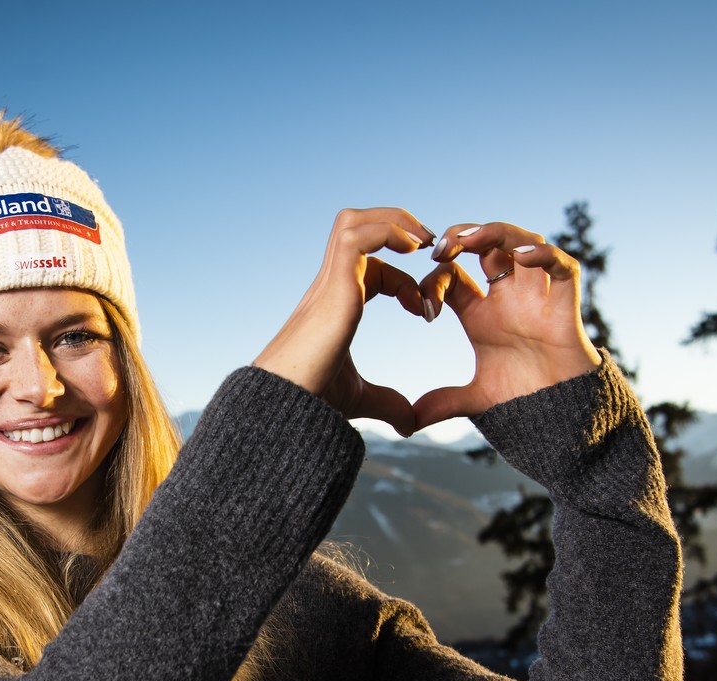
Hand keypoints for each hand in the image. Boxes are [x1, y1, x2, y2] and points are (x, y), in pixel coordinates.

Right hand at [253, 208, 433, 435]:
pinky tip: (412, 249)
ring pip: (354, 222)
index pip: (371, 269)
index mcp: (337, 304)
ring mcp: (330, 281)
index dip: (402, 281)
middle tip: (426, 244)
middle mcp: (330, 285)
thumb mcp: (361, 397)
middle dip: (394, 224)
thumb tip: (410, 424)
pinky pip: (359, 237)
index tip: (423, 311)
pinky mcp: (334, 282)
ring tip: (422, 240)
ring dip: (392, 220)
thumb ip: (388, 403)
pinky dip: (387, 232)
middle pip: (356, 227)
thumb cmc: (313, 398)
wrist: (290, 399)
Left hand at [412, 222, 600, 429]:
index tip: (424, 307)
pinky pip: (563, 267)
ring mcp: (537, 296)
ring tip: (471, 240)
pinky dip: (545, 255)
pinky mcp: (565, 305)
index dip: (436, 280)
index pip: (454, 276)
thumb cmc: (522, 399)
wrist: (561, 416)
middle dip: (464, 236)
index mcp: (481, 311)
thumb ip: (443, 403)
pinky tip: (521, 256)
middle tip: (440, 246)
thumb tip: (408, 423)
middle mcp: (508, 296)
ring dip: (498, 234)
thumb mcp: (474, 399)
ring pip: (523, 243)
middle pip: (488, 245)